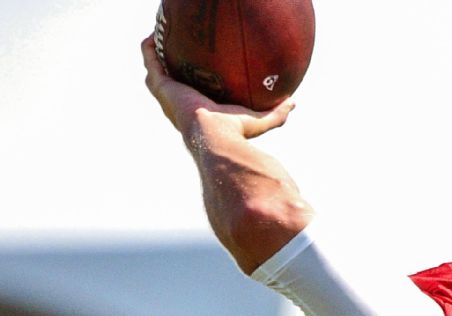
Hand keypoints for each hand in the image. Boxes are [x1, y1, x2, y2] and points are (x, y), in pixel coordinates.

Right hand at [141, 36, 293, 139]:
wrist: (216, 137)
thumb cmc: (236, 132)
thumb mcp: (259, 120)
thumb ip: (276, 113)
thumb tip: (293, 103)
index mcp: (199, 111)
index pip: (194, 95)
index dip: (193, 83)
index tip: (199, 70)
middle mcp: (180, 104)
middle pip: (171, 82)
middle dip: (171, 68)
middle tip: (174, 52)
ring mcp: (169, 96)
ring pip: (156, 71)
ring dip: (155, 56)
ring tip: (157, 39)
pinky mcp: (163, 87)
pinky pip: (152, 62)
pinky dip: (150, 49)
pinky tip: (152, 35)